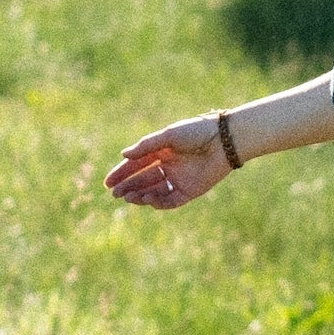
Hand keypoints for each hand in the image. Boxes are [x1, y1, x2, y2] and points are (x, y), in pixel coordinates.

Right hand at [105, 121, 232, 210]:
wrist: (225, 141)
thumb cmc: (197, 132)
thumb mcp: (168, 136)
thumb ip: (146, 146)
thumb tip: (124, 154)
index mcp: (162, 150)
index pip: (137, 164)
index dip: (122, 173)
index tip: (108, 182)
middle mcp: (169, 165)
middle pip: (143, 179)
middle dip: (128, 187)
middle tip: (115, 193)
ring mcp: (179, 179)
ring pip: (154, 191)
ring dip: (140, 195)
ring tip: (129, 197)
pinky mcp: (190, 191)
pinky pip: (170, 200)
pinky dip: (158, 202)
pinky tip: (147, 199)